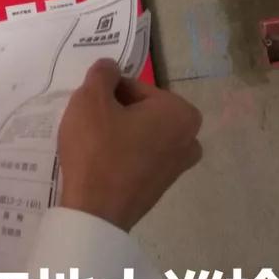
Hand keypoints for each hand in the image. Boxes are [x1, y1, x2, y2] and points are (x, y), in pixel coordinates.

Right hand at [57, 58, 202, 231]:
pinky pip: (138, 157)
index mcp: (181, 112)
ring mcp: (178, 166)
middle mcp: (190, 138)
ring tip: (91, 145)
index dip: (106, 94)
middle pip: (140, 111)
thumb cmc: (97, 149)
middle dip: (114, 113)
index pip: (134, 87)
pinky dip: (120, 155)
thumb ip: (102, 74)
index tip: (88, 109)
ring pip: (139, 134)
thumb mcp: (90, 100)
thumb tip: (110, 67)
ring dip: (116, 133)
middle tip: (88, 126)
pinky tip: (99, 163)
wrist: (95, 211)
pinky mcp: (161, 186)